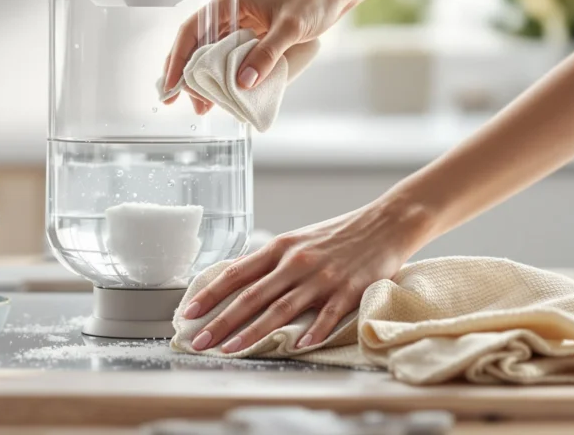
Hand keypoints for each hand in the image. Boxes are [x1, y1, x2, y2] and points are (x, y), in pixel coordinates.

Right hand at [161, 0, 361, 113]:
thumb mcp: (290, 26)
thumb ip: (267, 55)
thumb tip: (242, 84)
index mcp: (231, 0)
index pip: (192, 31)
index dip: (177, 59)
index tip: (171, 86)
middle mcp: (233, 11)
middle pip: (200, 45)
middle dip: (191, 76)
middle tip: (188, 104)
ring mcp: (246, 23)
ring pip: (218, 54)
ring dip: (211, 79)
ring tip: (206, 106)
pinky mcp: (260, 33)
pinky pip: (237, 56)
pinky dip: (230, 75)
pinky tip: (229, 93)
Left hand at [182, 194, 433, 352]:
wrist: (385, 223)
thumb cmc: (337, 235)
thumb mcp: (296, 240)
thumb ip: (267, 260)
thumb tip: (233, 275)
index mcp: (280, 248)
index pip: (236, 274)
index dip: (210, 294)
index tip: (188, 312)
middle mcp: (296, 262)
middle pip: (251, 296)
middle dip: (221, 321)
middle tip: (198, 341)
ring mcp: (322, 278)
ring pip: (281, 309)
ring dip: (252, 333)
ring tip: (230, 350)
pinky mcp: (349, 291)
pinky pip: (327, 316)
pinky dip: (312, 331)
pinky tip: (296, 346)